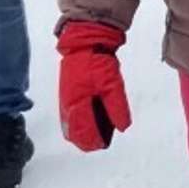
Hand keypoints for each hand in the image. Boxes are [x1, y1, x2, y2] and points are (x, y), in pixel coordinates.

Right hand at [57, 20, 130, 150]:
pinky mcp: (67, 93)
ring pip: (71, 124)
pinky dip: (79, 121)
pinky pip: (70, 114)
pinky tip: (92, 118)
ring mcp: (65, 99)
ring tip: (98, 132)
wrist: (85, 43)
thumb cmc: (97, 62)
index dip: (93, 141)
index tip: (103, 144)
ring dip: (82, 131)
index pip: (82, 132)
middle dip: (86, 140)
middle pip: (73, 132)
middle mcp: (67, 105)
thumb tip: (122, 127)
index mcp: (76, 104)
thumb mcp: (113, 85)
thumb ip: (117, 108)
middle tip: (101, 142)